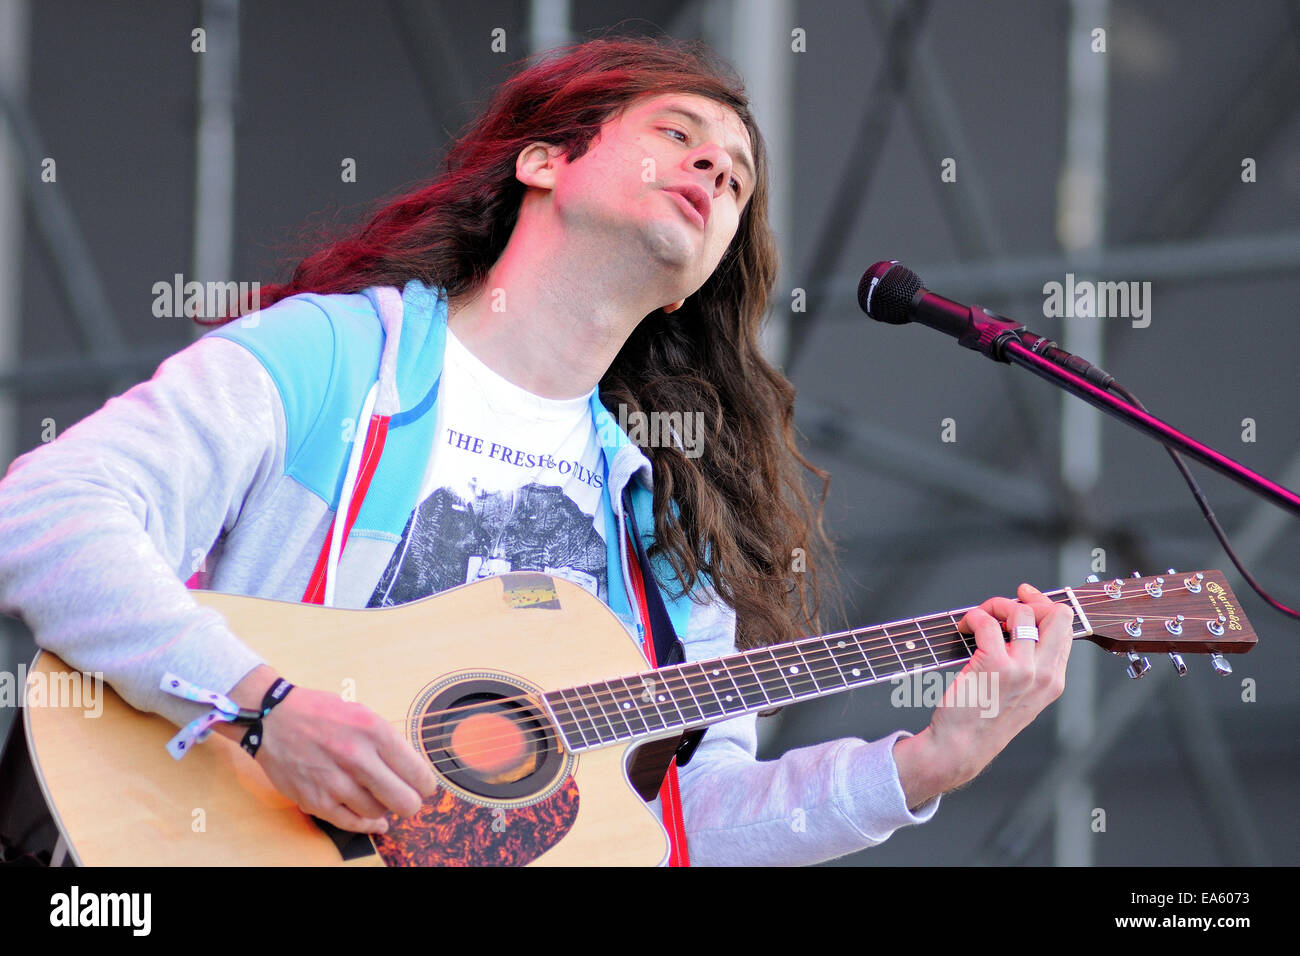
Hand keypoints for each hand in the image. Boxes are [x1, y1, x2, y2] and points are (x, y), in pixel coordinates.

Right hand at [219, 668, 437, 832]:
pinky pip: (352, 822)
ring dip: (383, 809)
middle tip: (409, 801)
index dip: (426, 785)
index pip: (416, 771)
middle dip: (411, 803)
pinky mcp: (316, 800)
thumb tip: (412, 770)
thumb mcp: (362, 713)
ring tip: (379, 798)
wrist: (273, 719)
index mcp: (373, 731)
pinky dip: (367, 825)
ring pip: (378, 812)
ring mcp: (335, 782)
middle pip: (403, 800)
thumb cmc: (321, 714)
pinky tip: (375, 821)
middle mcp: (356, 757)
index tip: (425, 787)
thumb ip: (387, 741)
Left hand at [893, 582, 1072, 807]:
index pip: (1065, 628)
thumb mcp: (1018, 694)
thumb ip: (1027, 664)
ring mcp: (1023, 671)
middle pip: (1056, 614)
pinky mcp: (996, 667)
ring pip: (1022, 612)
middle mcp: (1045, 675)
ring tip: (978, 619)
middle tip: (1000, 608)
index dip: (1044, 606)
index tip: (1024, 598)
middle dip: (1027, 600)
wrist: (960, 748)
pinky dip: (973, 617)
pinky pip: (988, 621)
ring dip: (995, 606)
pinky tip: (964, 628)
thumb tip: (1017, 623)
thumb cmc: (981, 721)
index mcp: (1054, 681)